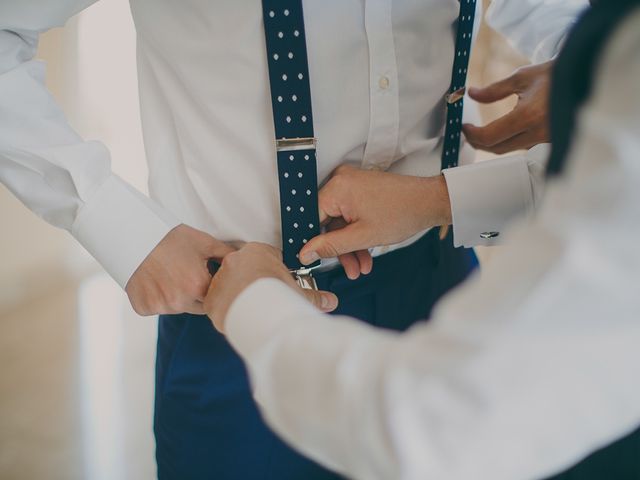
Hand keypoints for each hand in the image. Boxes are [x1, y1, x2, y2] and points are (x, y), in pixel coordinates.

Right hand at [125, 224, 234, 315]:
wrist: (133, 235)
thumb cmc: (170, 237)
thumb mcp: (204, 242)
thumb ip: (227, 255)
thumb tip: (245, 260)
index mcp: (198, 286)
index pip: (216, 298)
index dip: (213, 287)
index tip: (207, 276)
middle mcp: (180, 301)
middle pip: (198, 307)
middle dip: (197, 294)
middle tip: (187, 274)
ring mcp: (160, 306)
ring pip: (178, 308)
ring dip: (178, 297)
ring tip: (170, 275)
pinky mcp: (144, 308)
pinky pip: (157, 308)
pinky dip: (158, 299)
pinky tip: (155, 281)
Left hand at [204, 243, 338, 332]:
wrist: (263, 316)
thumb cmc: (281, 298)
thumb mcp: (300, 293)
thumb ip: (315, 296)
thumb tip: (330, 301)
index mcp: (256, 251)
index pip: (264, 257)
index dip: (272, 272)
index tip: (276, 284)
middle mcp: (234, 260)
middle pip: (243, 270)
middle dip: (252, 282)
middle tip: (264, 298)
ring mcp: (220, 279)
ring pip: (228, 286)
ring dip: (237, 296)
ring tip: (253, 310)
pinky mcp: (211, 299)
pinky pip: (217, 304)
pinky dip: (227, 311)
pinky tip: (240, 318)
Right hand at [299, 165, 450, 264]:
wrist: (429, 202)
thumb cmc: (403, 213)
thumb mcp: (362, 237)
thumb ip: (330, 246)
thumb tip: (306, 253)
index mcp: (337, 188)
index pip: (311, 218)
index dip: (312, 242)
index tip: (313, 259)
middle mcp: (341, 181)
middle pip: (327, 222)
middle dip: (339, 249)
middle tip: (349, 268)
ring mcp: (351, 184)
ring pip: (340, 222)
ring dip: (350, 246)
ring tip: (361, 266)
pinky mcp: (360, 190)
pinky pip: (349, 215)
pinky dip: (356, 234)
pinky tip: (365, 253)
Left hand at [463, 60, 552, 153]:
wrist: (586, 77)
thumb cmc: (555, 74)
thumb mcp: (521, 77)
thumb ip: (494, 90)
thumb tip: (472, 94)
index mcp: (528, 116)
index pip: (490, 136)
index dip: (472, 134)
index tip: (464, 127)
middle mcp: (537, 132)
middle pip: (498, 148)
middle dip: (479, 142)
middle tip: (469, 132)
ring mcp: (545, 139)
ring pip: (510, 149)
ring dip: (493, 143)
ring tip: (481, 132)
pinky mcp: (550, 141)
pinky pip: (523, 147)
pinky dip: (509, 142)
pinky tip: (502, 133)